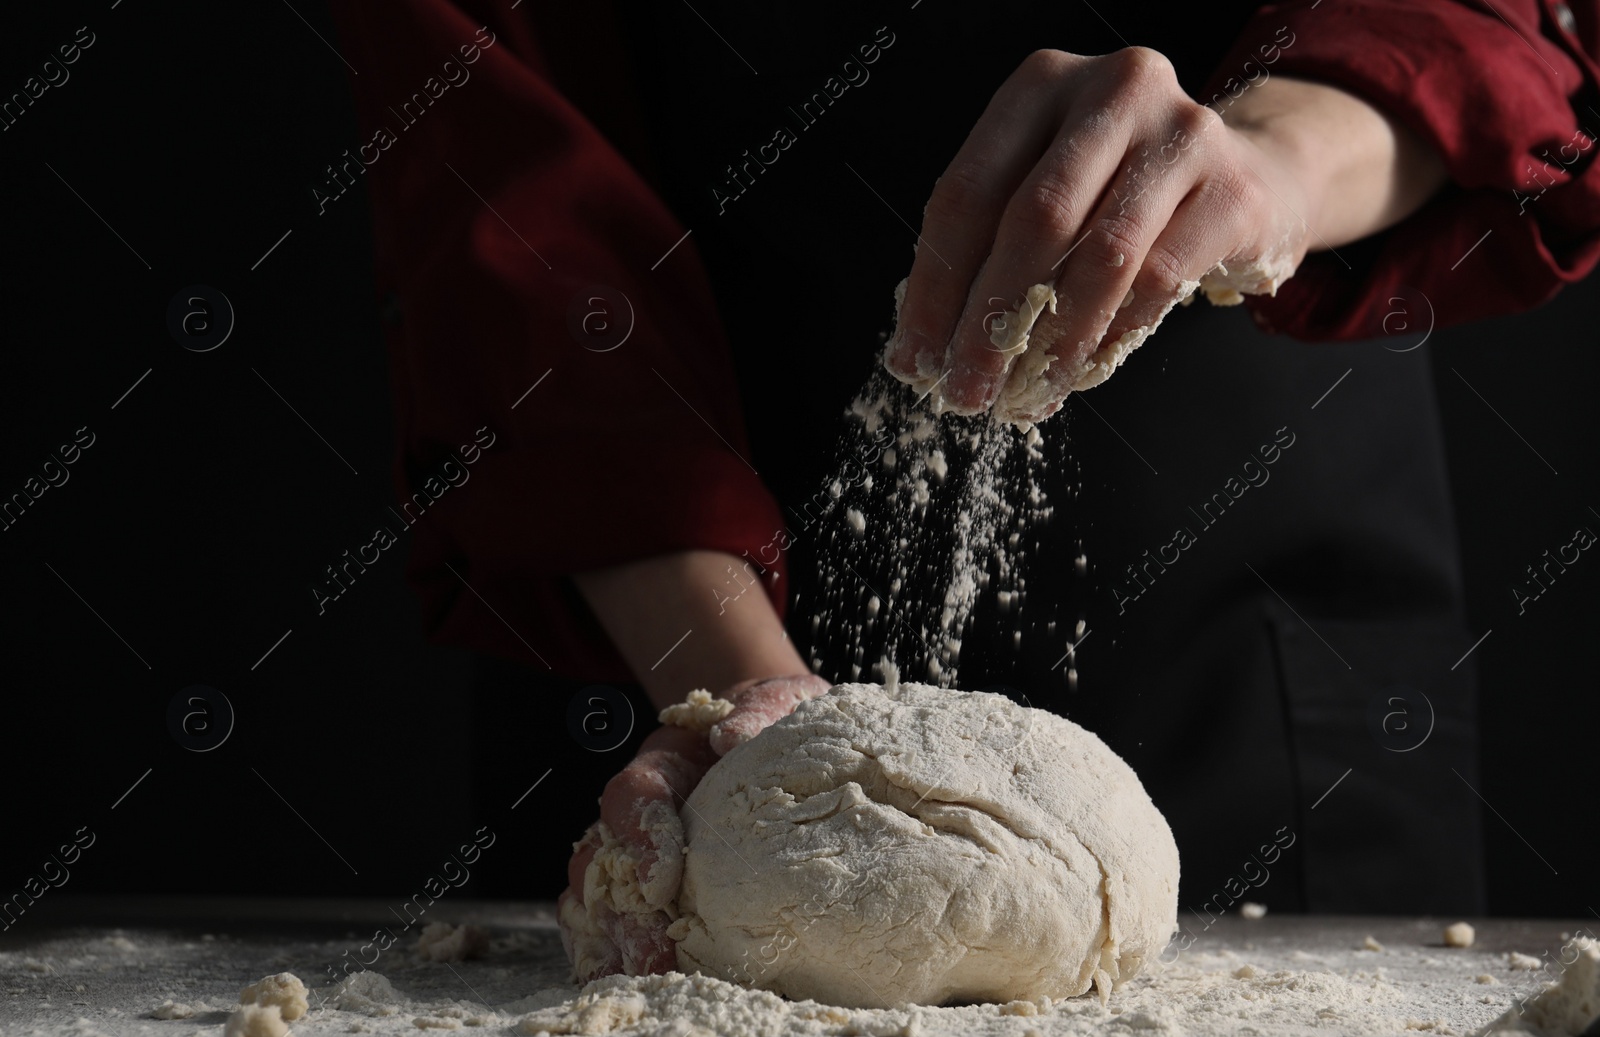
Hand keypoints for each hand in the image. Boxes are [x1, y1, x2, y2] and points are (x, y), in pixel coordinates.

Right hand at [559, 673, 831, 979]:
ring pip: (596, 899)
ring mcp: (638, 855)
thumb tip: (734, 735)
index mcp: (665, 764)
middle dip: (623, 913)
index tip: (663, 879)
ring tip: (643, 980)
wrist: (775, 737)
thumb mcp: (780, 702)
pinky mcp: (652, 893)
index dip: (640, 835)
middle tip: (654, 956)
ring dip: (613, 942)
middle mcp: (639, 813)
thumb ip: (760, 710)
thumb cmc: (778, 723)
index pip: (632, 795)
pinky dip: (615, 954)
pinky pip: (612, 925)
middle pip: (602, 862)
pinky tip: (637, 984)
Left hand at [883, 47, 1439, 423]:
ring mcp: (1183, 132)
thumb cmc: (1119, 195)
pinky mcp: (1232, 189)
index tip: (915, 358)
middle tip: (966, 392)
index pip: (968, 191)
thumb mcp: (1046, 191)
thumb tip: (918, 356)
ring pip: (1101, 255)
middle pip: (1034, 218)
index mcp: (1042, 84)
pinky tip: (1081, 372)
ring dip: (1053, 341)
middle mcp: (1113, 89)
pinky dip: (1113, 336)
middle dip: (990, 320)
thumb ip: (984, 250)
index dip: (934, 286)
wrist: (1249, 176)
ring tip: (1022, 396)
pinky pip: (1160, 280)